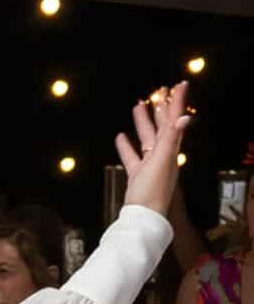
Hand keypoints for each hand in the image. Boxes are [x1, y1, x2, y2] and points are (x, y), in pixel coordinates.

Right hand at [116, 82, 190, 217]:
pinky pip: (133, 156)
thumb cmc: (152, 191)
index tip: (180, 85)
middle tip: (159, 92)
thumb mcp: (162, 161)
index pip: (174, 121)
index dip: (177, 103)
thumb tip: (184, 117)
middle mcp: (162, 156)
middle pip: (162, 127)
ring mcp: (150, 166)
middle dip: (160, 109)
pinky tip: (120, 138)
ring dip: (143, 123)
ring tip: (138, 107)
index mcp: (169, 151)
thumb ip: (171, 138)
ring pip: (147, 139)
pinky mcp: (138, 176)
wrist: (142, 218)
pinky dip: (127, 146)